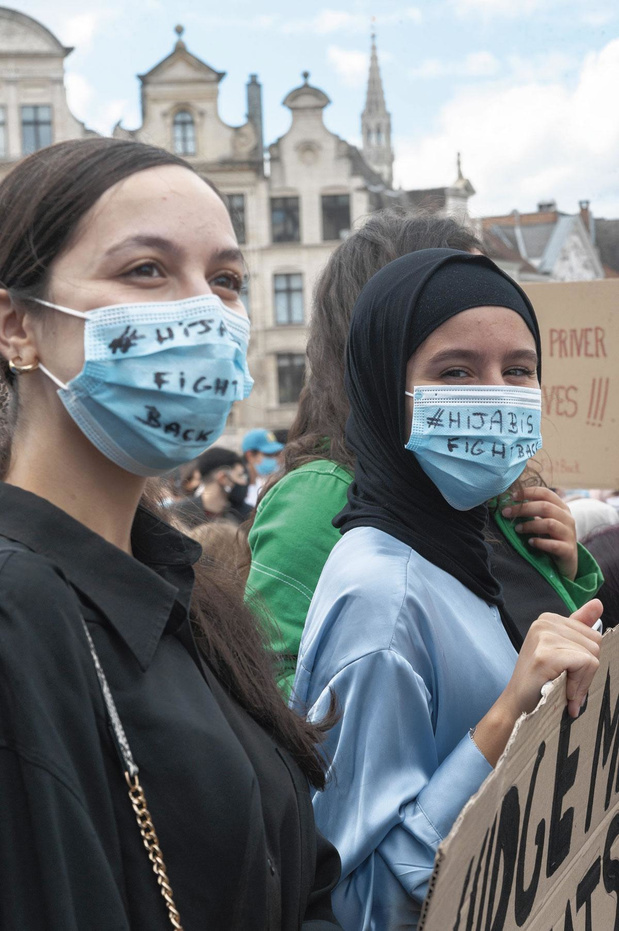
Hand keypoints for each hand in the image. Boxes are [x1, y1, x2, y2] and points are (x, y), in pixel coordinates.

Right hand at [473, 599, 602, 765]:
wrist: (517, 705)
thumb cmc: (540, 681)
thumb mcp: (561, 649)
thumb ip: (579, 626)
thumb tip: (598, 604)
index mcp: (549, 618)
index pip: (592, 634)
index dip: (587, 659)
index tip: (569, 672)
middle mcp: (545, 622)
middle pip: (595, 643)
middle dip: (587, 670)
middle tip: (567, 682)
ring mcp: (544, 636)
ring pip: (592, 655)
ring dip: (583, 680)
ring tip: (564, 687)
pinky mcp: (546, 654)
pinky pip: (585, 664)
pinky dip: (579, 684)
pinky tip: (564, 691)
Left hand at [501, 486, 577, 580]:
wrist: (566, 562)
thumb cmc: (551, 538)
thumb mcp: (543, 522)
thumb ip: (532, 512)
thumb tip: (507, 505)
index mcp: (561, 508)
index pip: (545, 493)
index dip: (528, 492)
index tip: (512, 497)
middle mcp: (567, 519)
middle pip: (545, 507)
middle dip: (523, 509)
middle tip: (506, 513)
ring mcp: (569, 534)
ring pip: (549, 524)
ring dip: (530, 525)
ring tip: (517, 529)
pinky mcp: (568, 550)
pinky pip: (554, 545)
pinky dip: (540, 543)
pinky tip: (530, 542)